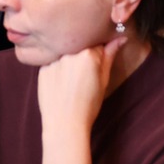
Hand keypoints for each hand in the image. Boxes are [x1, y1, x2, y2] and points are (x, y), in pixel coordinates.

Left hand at [36, 40, 118, 163]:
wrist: (64, 125)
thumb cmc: (88, 105)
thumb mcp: (104, 81)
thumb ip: (110, 56)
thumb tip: (120, 38)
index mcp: (89, 54)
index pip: (96, 43)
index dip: (98, 54)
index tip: (96, 65)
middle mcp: (70, 53)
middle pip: (79, 45)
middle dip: (82, 56)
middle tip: (82, 75)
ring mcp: (54, 60)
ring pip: (64, 53)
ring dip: (68, 61)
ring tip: (70, 82)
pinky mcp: (42, 68)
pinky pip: (52, 62)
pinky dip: (56, 69)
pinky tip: (60, 84)